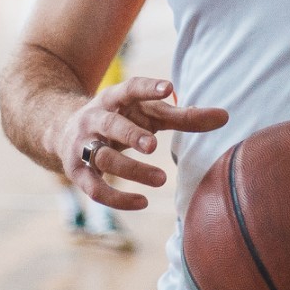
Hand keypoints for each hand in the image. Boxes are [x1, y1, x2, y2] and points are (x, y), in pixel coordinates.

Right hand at [55, 76, 227, 209]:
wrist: (64, 130)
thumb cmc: (122, 120)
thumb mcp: (149, 114)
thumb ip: (184, 116)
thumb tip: (225, 116)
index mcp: (114, 99)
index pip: (130, 89)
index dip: (148, 87)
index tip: (169, 88)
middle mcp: (95, 119)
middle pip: (111, 124)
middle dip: (130, 134)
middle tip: (153, 145)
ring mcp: (82, 146)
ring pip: (103, 157)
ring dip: (130, 169)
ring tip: (161, 179)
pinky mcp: (77, 172)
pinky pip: (95, 188)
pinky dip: (117, 198)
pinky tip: (143, 202)